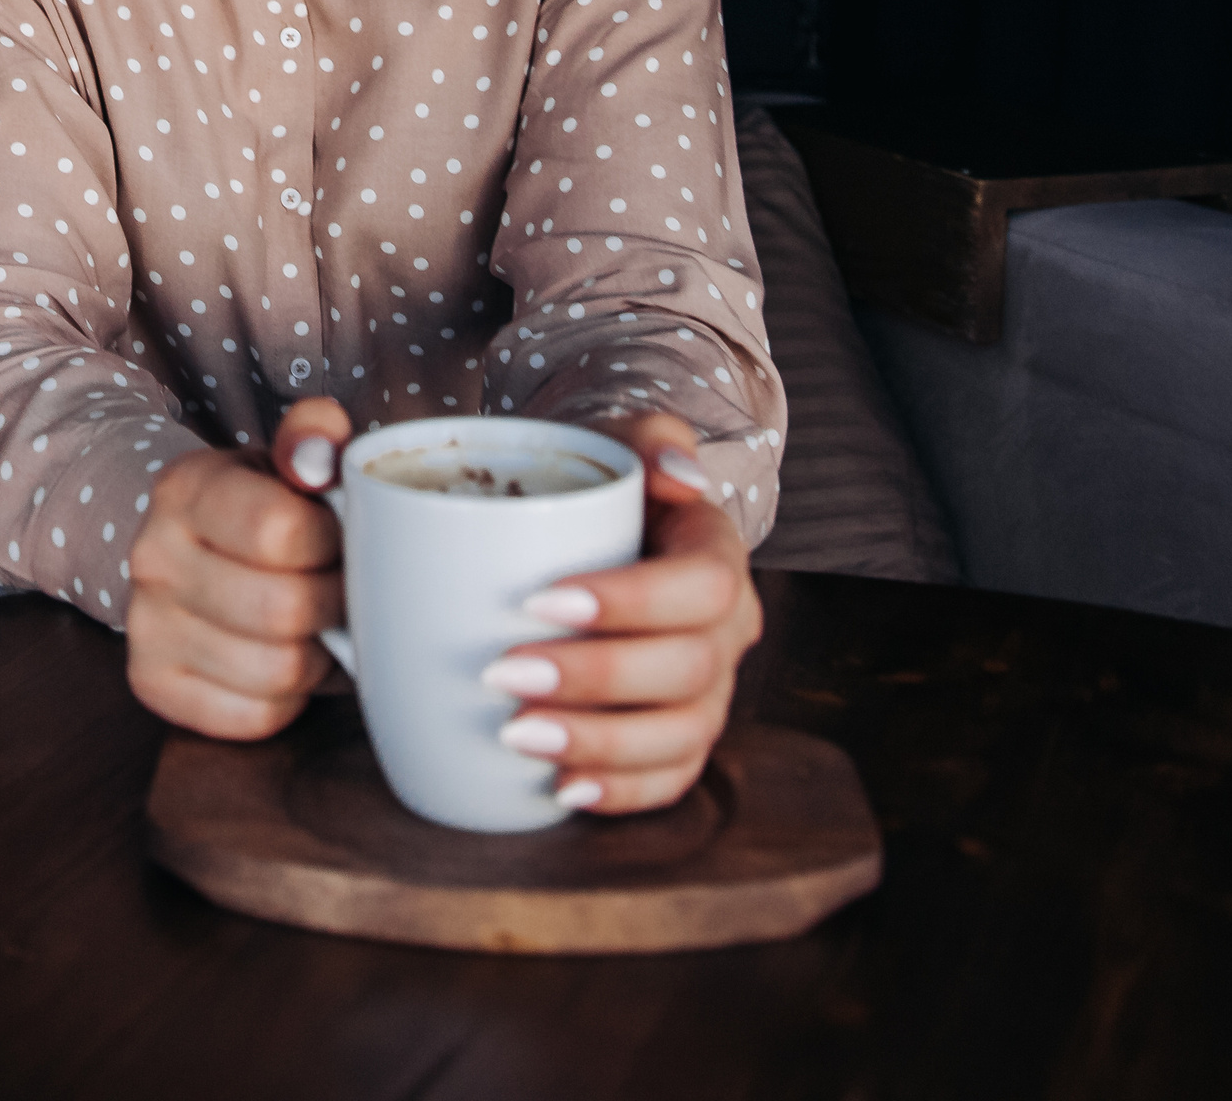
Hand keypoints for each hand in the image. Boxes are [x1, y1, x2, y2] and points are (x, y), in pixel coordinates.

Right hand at [123, 398, 355, 739]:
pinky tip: (281, 658)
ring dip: (316, 656)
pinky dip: (286, 699)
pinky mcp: (152, 683)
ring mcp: (144, 624)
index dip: (333, 542)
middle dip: (334, 604)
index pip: (280, 531)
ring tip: (314, 626)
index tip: (340, 538)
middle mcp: (151, 554)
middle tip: (341, 590)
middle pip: (283, 609)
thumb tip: (323, 436)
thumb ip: (314, 435)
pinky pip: (253, 716)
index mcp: (186, 487)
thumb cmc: (263, 505)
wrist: (195, 548)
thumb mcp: (287, 459)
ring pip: (276, 671)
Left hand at [480, 411, 762, 814]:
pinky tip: (560, 791)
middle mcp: (728, 632)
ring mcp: (710, 692)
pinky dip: (619, 792)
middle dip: (594, 679)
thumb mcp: (614, 438)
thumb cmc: (596, 481)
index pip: (700, 586)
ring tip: (516, 737)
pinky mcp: (681, 737)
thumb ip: (646, 438)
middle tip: (503, 674)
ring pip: (680, 737)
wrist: (585, 522)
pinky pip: (669, 780)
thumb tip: (676, 473)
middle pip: (687, 671)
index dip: (629, 601)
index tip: (538, 600)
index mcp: (716, 554)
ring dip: (599, 744)